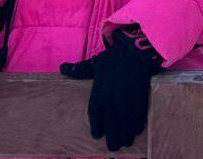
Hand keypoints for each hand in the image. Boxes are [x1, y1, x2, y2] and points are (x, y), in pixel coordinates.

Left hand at [60, 26, 162, 150]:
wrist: (134, 54)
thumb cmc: (112, 59)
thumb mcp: (93, 64)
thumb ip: (78, 70)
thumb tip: (62, 68)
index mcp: (98, 98)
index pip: (95, 119)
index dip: (97, 129)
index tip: (98, 135)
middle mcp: (111, 106)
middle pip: (111, 129)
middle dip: (113, 140)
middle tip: (113, 147)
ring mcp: (126, 106)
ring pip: (125, 127)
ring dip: (126, 136)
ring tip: (125, 142)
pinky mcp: (140, 102)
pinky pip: (138, 119)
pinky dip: (137, 127)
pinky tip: (136, 130)